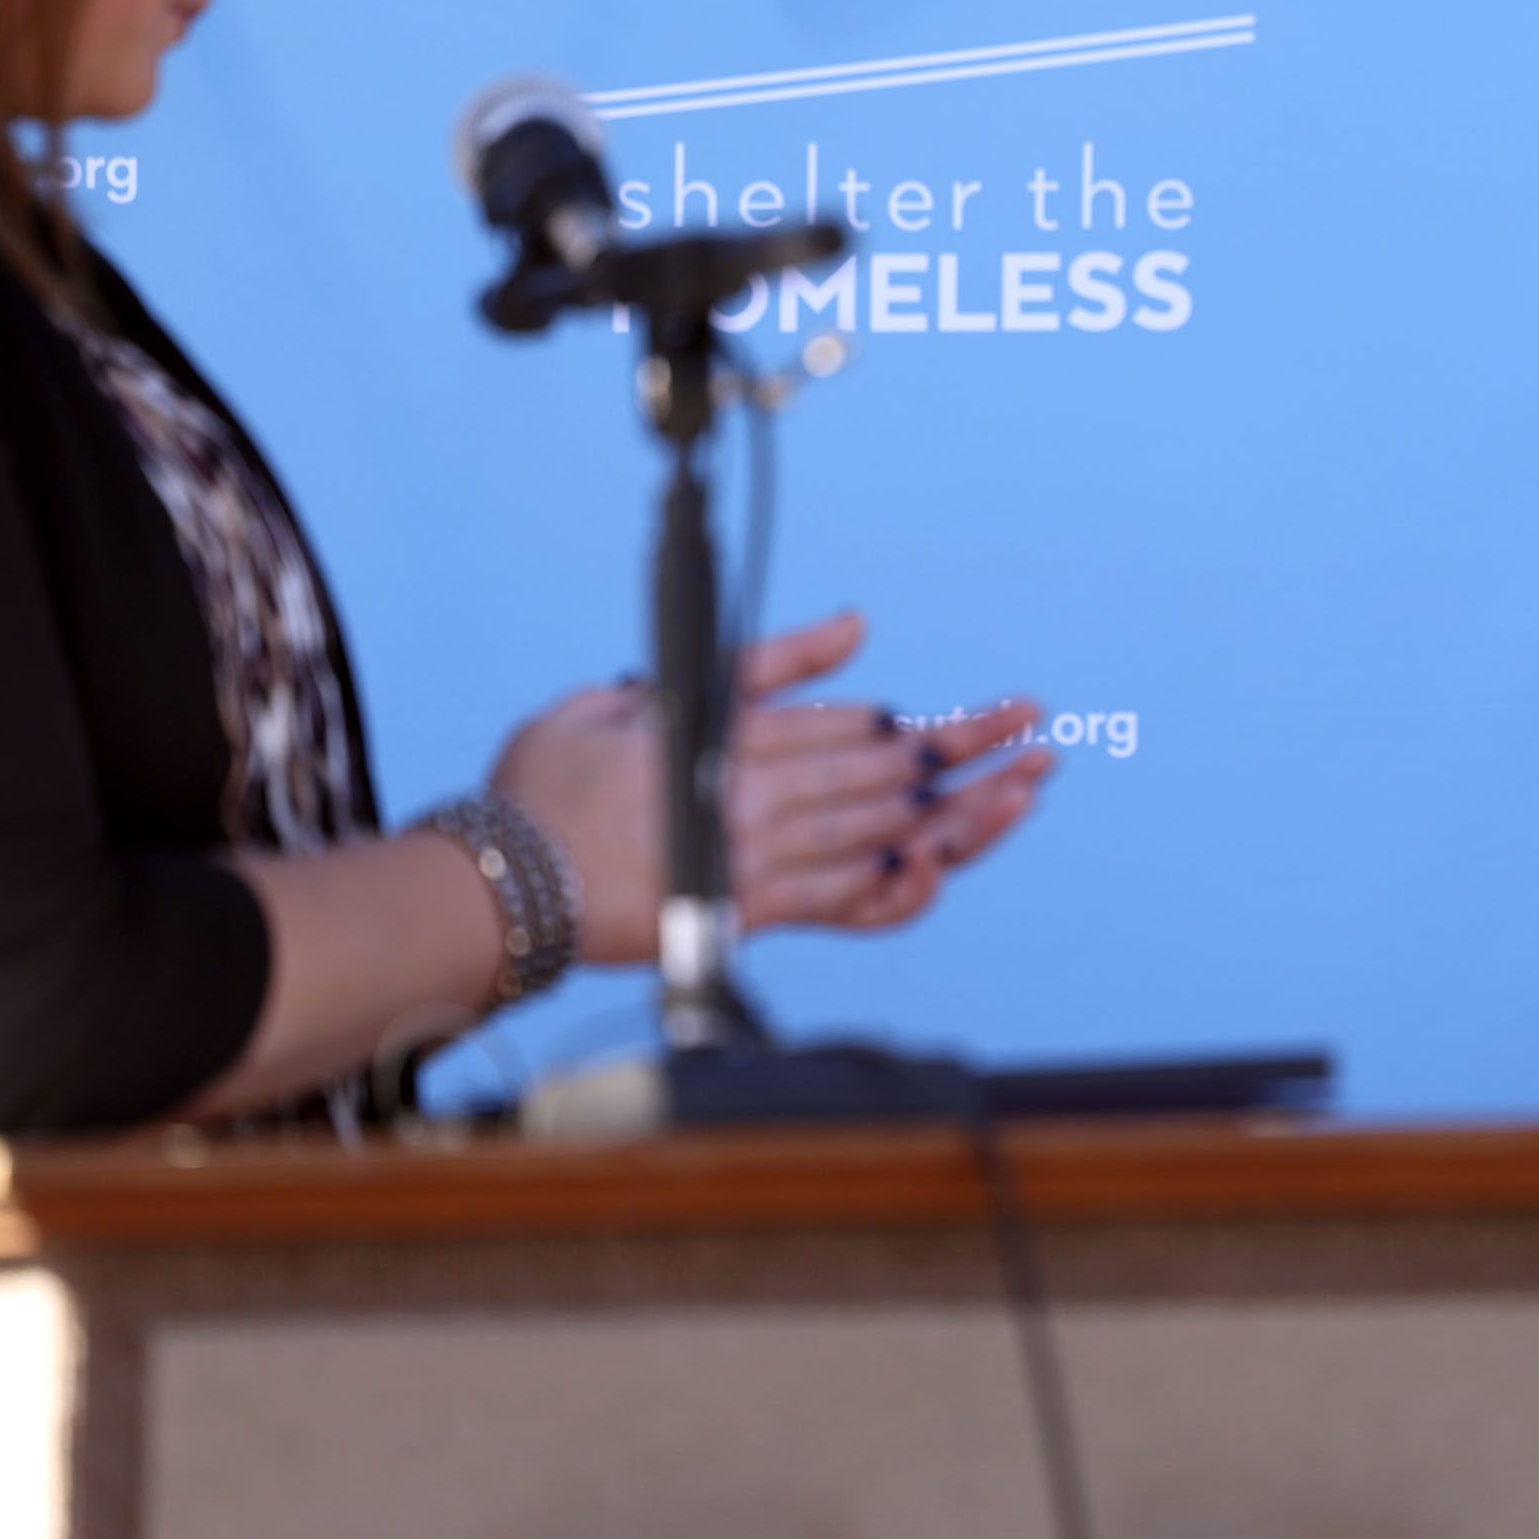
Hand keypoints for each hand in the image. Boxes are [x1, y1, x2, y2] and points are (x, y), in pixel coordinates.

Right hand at [483, 612, 1053, 964]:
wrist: (498, 884)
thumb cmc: (549, 787)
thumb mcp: (639, 692)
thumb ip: (755, 661)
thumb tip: (855, 625)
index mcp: (729, 733)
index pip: (854, 725)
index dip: (930, 723)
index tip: (990, 716)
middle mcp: (753, 791)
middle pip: (887, 770)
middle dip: (974, 751)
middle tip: (1041, 736)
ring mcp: (753, 855)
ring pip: (883, 827)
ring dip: (965, 809)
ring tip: (1028, 789)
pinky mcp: (742, 913)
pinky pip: (842, 903)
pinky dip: (900, 888)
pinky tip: (947, 867)